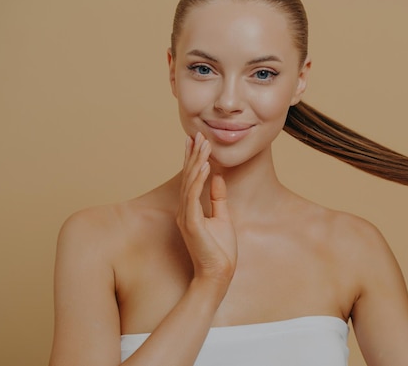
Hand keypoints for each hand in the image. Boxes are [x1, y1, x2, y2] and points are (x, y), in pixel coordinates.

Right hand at [176, 133, 236, 285]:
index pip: (191, 179)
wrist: (218, 275)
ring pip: (189, 183)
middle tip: (197, 134)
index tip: (196, 140)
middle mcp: (184, 211)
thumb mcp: (222, 217)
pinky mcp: (192, 224)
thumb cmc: (219, 250)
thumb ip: (218, 198)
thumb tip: (219, 177)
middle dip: (193, 154)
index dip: (193, 159)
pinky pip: (193, 197)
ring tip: (203, 144)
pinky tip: (204, 166)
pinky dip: (198, 180)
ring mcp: (186, 217)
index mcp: (191, 210)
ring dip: (196, 162)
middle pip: (187, 177)